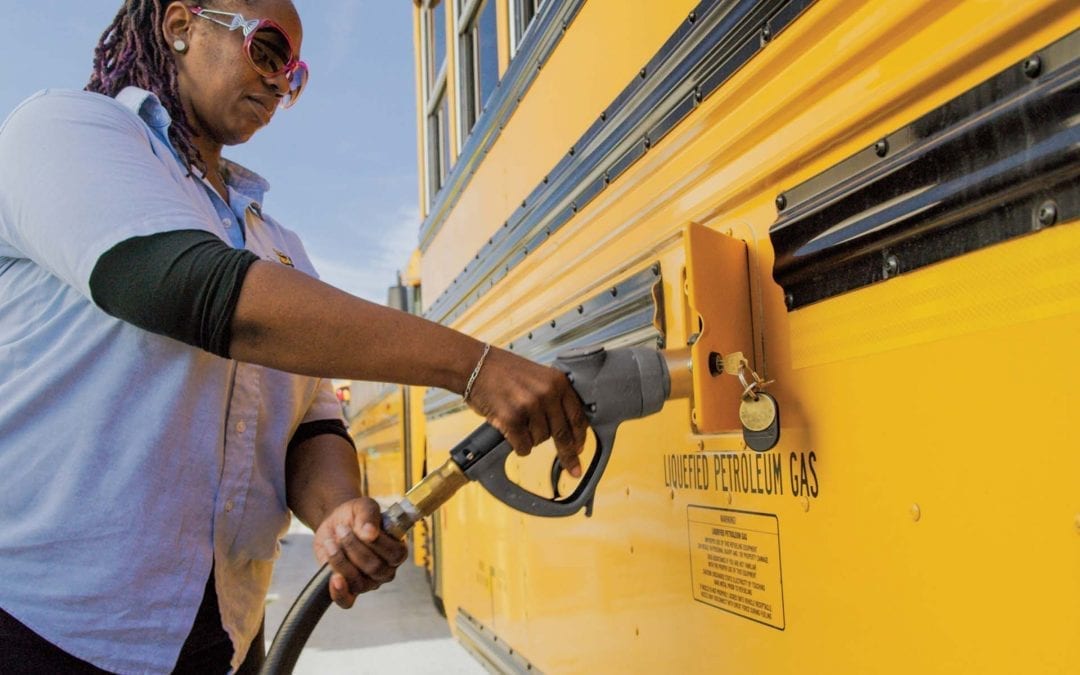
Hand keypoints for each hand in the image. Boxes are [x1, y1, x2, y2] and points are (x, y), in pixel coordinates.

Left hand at [312, 497, 408, 608]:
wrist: (336, 523)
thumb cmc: (355, 515)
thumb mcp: (363, 506)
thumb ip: (369, 515)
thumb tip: (370, 533)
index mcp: (397, 550)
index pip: (394, 554)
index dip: (377, 543)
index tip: (359, 526)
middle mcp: (385, 570)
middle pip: (374, 568)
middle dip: (353, 547)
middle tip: (341, 529)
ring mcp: (368, 582)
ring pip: (358, 582)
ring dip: (340, 561)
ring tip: (331, 542)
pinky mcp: (349, 589)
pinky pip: (347, 601)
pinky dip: (340, 593)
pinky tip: (334, 579)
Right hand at [464, 346, 588, 475]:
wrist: (477, 366)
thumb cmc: (505, 372)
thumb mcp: (539, 377)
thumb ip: (555, 396)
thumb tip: (568, 427)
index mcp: (558, 382)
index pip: (576, 416)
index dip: (580, 438)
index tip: (580, 450)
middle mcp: (547, 393)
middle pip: (562, 434)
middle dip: (567, 454)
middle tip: (572, 469)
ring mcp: (530, 406)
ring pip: (540, 440)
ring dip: (530, 438)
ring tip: (519, 421)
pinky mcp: (512, 419)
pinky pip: (523, 446)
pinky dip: (518, 445)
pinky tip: (511, 432)